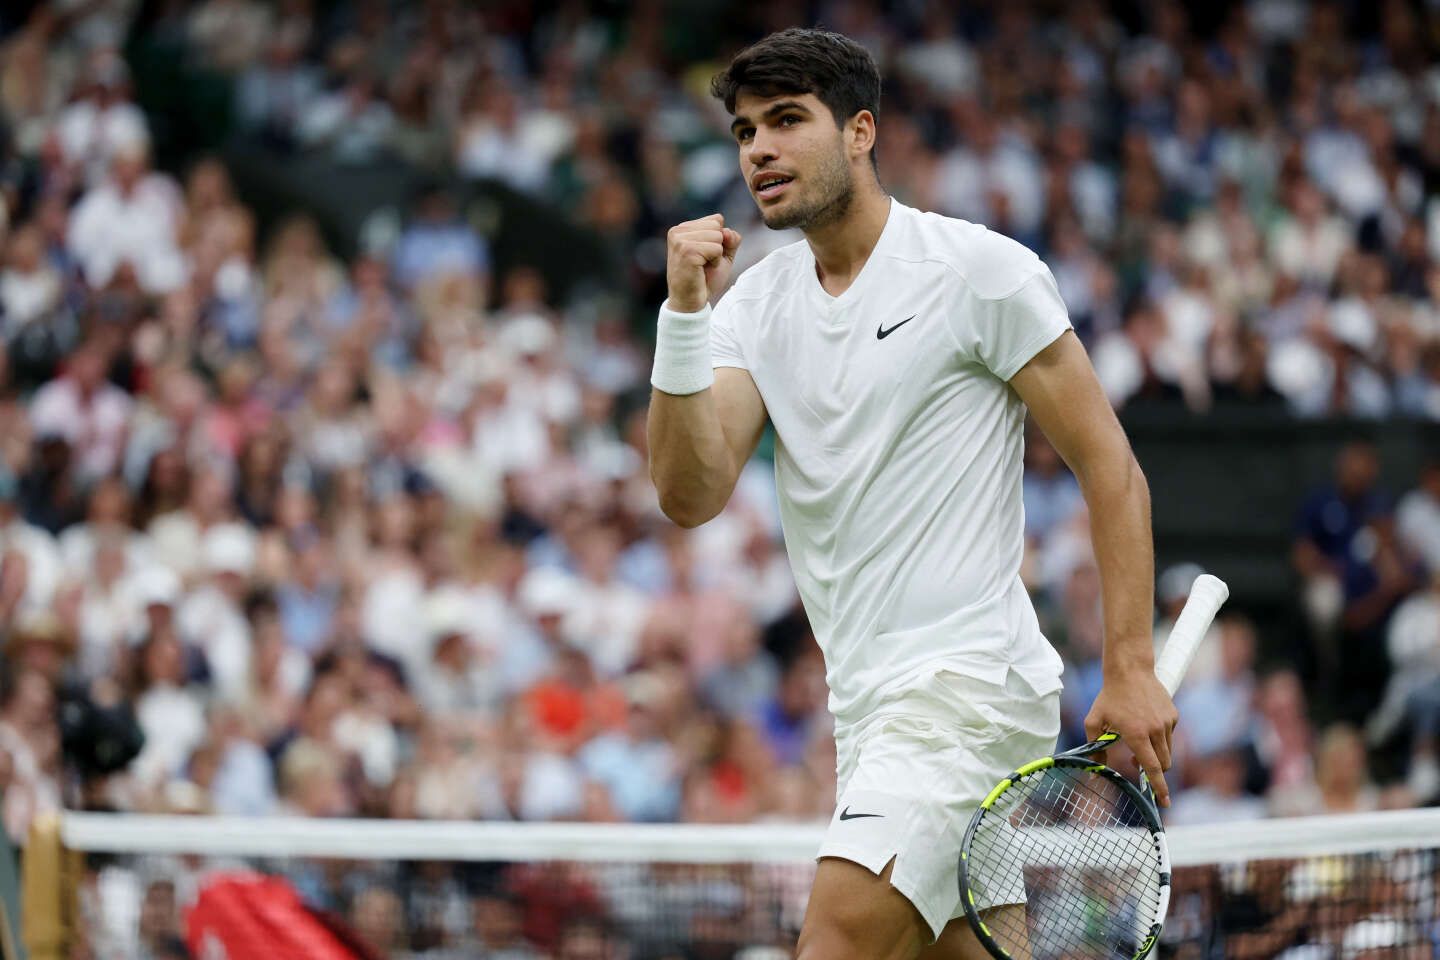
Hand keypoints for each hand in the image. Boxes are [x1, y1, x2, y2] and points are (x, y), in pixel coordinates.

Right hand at [666, 214, 741, 312]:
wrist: (690, 302)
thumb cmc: (704, 279)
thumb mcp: (722, 255)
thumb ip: (730, 239)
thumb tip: (727, 231)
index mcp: (683, 228)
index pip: (716, 219)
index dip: (719, 240)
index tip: (706, 255)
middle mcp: (678, 231)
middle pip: (717, 226)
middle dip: (718, 246)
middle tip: (704, 263)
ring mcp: (680, 240)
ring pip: (718, 236)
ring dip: (717, 255)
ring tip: (703, 266)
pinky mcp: (687, 251)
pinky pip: (716, 249)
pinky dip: (715, 262)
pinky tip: (702, 270)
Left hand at [1085, 669, 1178, 806]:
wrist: (1130, 670)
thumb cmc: (1109, 697)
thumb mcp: (1094, 722)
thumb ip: (1095, 748)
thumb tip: (1094, 773)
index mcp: (1136, 734)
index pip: (1151, 768)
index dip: (1158, 788)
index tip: (1164, 803)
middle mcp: (1155, 730)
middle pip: (1162, 764)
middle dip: (1153, 772)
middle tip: (1133, 764)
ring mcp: (1166, 722)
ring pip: (1167, 752)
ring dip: (1155, 755)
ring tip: (1137, 743)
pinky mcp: (1173, 715)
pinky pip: (1170, 736)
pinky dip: (1160, 739)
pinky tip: (1146, 724)